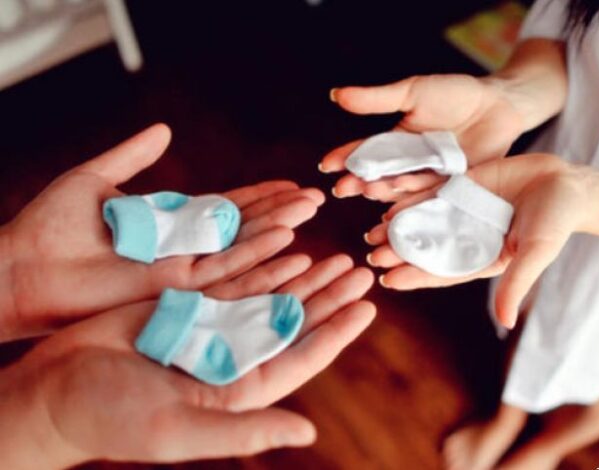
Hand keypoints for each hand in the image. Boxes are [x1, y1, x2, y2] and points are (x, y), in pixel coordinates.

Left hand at [0, 124, 324, 339]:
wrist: (21, 266)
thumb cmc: (49, 227)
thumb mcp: (95, 179)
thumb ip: (132, 156)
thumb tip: (163, 130)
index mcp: (169, 225)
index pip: (226, 208)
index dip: (260, 196)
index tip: (291, 183)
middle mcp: (183, 250)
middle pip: (244, 229)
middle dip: (281, 212)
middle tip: (316, 197)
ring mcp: (182, 271)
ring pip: (243, 250)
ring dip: (279, 231)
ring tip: (311, 213)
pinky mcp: (176, 289)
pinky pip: (227, 273)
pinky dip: (260, 260)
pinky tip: (289, 245)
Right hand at [0, 254, 373, 467]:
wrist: (54, 391)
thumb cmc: (113, 418)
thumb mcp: (180, 429)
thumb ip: (245, 430)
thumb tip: (308, 431)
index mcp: (239, 390)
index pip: (301, 357)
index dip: (336, 332)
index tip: (367, 306)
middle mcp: (232, 358)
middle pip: (294, 321)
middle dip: (329, 296)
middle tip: (361, 269)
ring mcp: (211, 329)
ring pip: (270, 296)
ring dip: (304, 276)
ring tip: (335, 255)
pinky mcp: (186, 306)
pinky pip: (234, 279)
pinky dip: (262, 263)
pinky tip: (288, 247)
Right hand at [320, 74, 525, 200]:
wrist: (499, 104)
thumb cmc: (455, 94)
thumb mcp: (413, 93)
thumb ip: (376, 99)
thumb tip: (335, 95)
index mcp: (395, 143)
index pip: (365, 152)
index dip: (345, 158)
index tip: (326, 165)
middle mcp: (408, 165)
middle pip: (379, 176)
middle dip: (360, 183)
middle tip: (342, 188)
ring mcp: (428, 179)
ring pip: (401, 191)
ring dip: (383, 195)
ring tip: (368, 192)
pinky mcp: (451, 189)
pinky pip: (429, 197)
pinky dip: (413, 203)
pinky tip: (398, 205)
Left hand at [363, 154, 589, 327]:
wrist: (567, 181)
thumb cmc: (556, 222)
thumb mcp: (535, 253)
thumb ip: (516, 284)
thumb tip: (506, 323)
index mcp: (482, 256)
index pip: (443, 270)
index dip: (416, 276)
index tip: (389, 281)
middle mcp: (468, 235)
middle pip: (428, 245)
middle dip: (400, 252)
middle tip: (373, 256)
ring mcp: (464, 209)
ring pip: (425, 218)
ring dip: (399, 226)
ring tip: (372, 232)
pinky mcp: (464, 184)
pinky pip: (434, 189)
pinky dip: (412, 194)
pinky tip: (390, 199)